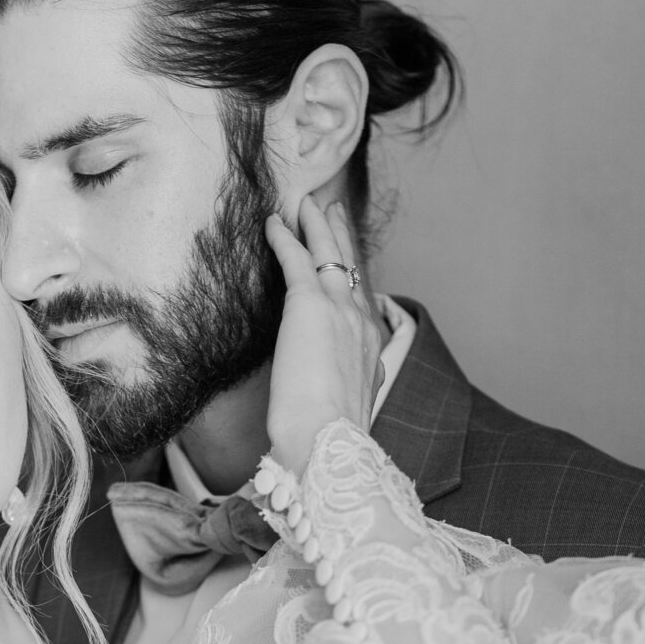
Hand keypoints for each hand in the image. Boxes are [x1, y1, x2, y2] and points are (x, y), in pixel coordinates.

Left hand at [264, 197, 382, 476]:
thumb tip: (335, 392)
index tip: (348, 261)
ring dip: (316, 225)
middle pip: (352, 267)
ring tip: (307, 204)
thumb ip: (344, 389)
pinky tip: (272, 223)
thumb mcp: (346, 406)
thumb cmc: (329, 436)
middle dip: (341, 237)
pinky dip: (284, 238)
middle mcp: (362, 321)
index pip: (361, 300)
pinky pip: (296, 259)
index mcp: (372, 347)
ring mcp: (339, 309)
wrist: (327, 439)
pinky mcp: (309, 304)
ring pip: (329, 253)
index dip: (352, 275)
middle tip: (333, 211)